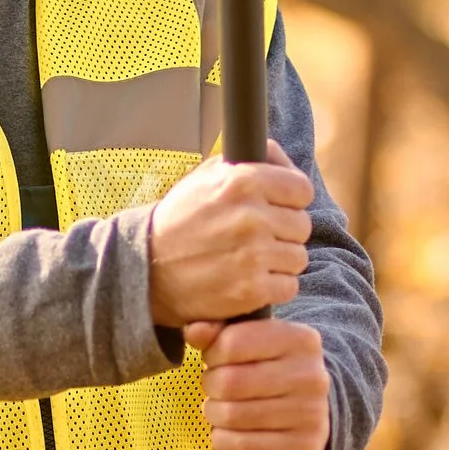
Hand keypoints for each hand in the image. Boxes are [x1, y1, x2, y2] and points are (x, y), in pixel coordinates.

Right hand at [145, 137, 310, 328]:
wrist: (146, 268)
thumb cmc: (181, 219)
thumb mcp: (207, 176)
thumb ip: (251, 161)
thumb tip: (281, 159)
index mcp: (243, 181)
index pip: (301, 190)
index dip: (290, 201)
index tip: (276, 209)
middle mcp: (251, 217)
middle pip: (302, 226)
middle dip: (283, 232)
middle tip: (256, 238)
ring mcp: (253, 255)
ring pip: (298, 258)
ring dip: (279, 261)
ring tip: (249, 259)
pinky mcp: (251, 290)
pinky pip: (288, 286)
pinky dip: (273, 287)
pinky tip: (248, 280)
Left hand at [192, 314, 329, 449]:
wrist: (310, 423)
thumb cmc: (272, 376)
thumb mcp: (255, 346)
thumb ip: (221, 333)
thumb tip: (194, 331)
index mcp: (301, 340)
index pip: (233, 343)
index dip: (212, 354)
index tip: (215, 361)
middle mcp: (311, 375)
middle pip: (230, 381)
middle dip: (211, 386)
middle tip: (214, 389)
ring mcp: (310, 414)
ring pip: (232, 415)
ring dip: (214, 414)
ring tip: (219, 410)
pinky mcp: (302, 448)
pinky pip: (242, 445)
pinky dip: (223, 440)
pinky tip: (226, 433)